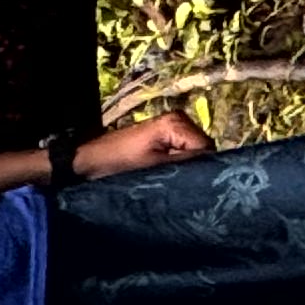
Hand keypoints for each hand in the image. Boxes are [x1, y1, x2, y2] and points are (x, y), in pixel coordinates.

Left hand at [73, 109, 212, 178]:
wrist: (91, 160)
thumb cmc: (119, 163)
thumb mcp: (155, 167)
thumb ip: (185, 164)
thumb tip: (213, 166)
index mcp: (177, 123)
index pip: (206, 147)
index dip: (203, 168)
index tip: (195, 185)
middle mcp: (179, 118)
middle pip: (202, 148)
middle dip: (196, 166)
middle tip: (183, 184)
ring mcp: (173, 125)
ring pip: (194, 151)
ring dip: (187, 166)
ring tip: (174, 180)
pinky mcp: (165, 134)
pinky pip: (183, 150)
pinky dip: (178, 162)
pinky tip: (169, 173)